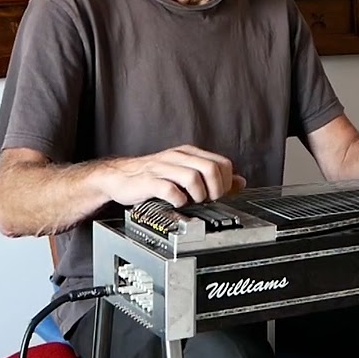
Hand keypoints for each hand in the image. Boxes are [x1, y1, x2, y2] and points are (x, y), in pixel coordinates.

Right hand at [98, 144, 246, 207]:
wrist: (119, 178)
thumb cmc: (153, 176)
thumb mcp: (185, 172)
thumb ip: (212, 177)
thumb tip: (239, 182)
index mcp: (189, 154)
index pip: (221, 163)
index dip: (226, 182)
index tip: (219, 194)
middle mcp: (177, 157)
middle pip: (211, 169)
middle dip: (215, 190)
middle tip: (208, 200)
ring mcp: (163, 168)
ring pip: (193, 177)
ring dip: (198, 195)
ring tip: (192, 202)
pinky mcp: (149, 181)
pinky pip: (169, 189)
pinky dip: (178, 200)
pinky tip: (176, 203)